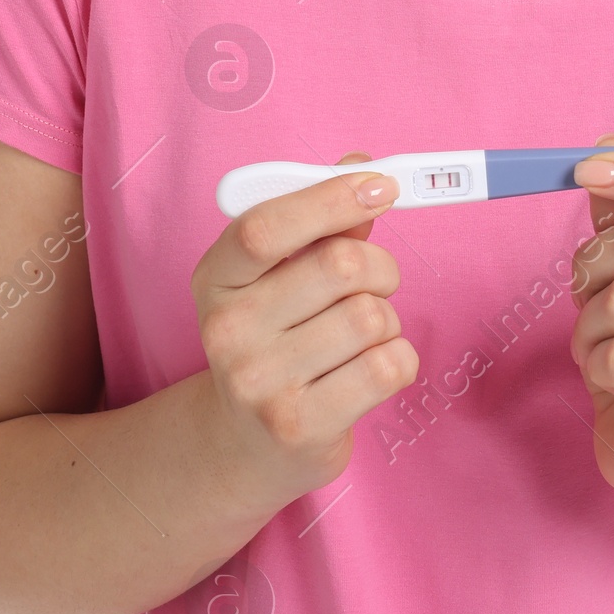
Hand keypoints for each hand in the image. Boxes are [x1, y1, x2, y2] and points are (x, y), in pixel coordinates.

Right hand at [190, 151, 418, 510]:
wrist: (246, 446)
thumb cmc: (278, 340)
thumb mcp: (281, 277)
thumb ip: (322, 223)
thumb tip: (362, 167)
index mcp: (215, 278)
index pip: (266, 226)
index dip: (331, 197)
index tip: (382, 185)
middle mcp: (226, 330)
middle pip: (339, 265)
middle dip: (379, 265)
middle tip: (377, 279)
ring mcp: (259, 384)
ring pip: (371, 317)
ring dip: (387, 320)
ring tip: (362, 337)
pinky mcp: (299, 428)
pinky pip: (388, 366)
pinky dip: (398, 359)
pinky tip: (369, 371)